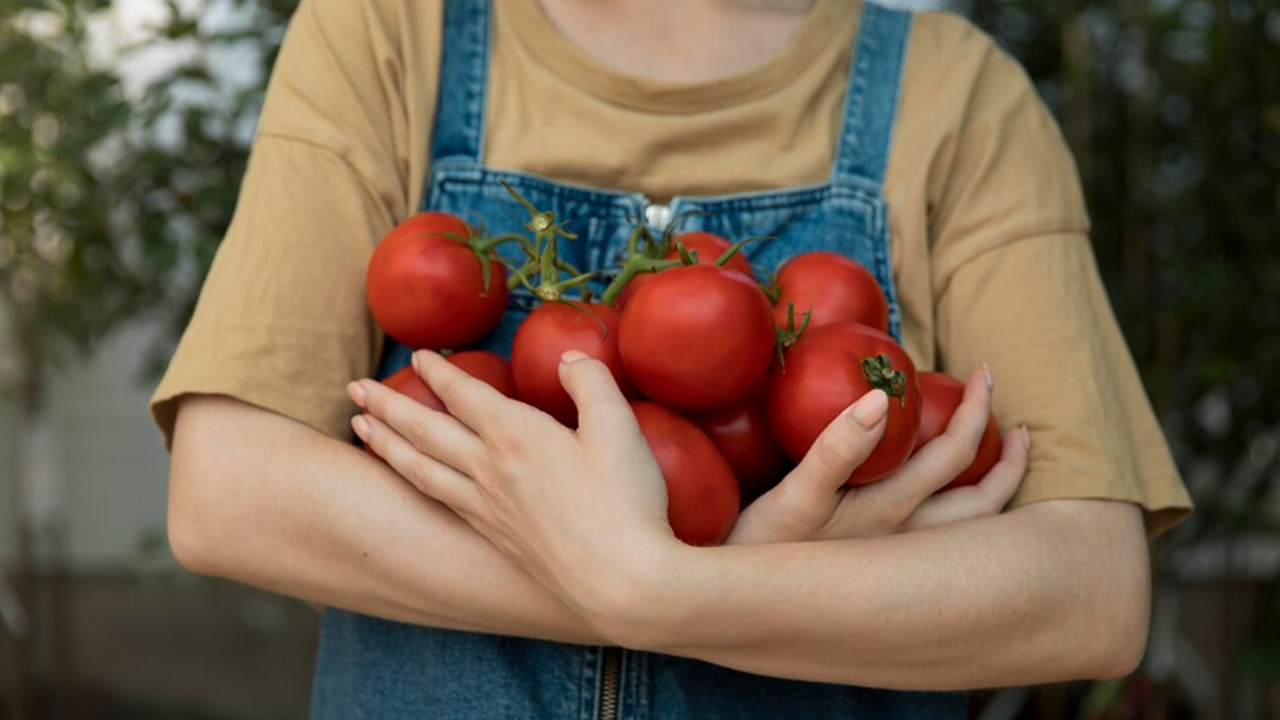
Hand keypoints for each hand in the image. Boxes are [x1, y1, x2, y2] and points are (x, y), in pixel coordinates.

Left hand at [349, 350, 680, 626]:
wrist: (621, 582)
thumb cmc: (624, 501)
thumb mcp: (618, 426)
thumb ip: (591, 381)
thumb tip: (570, 359)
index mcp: (515, 435)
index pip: (464, 394)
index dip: (438, 372)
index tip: (418, 357)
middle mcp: (489, 470)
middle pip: (425, 430)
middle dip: (388, 404)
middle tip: (355, 387)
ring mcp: (487, 507)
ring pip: (421, 468)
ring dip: (386, 443)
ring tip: (360, 427)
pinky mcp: (495, 537)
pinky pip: (439, 499)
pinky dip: (414, 480)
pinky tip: (413, 479)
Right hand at [727, 367, 1029, 544]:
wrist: (733, 602)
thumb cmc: (759, 549)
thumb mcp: (794, 496)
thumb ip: (836, 449)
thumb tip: (880, 399)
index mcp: (891, 514)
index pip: (955, 456)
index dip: (975, 411)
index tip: (983, 372)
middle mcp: (906, 542)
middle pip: (982, 504)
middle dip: (1007, 461)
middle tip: (1018, 425)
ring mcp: (894, 559)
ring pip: (966, 530)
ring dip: (992, 492)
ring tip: (1001, 461)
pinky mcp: (876, 568)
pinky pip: (938, 540)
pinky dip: (958, 516)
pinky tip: (937, 499)